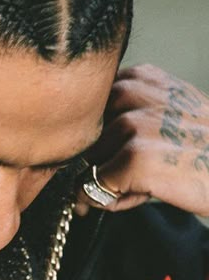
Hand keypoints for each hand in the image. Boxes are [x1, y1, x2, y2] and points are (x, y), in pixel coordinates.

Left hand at [76, 64, 208, 217]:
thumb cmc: (207, 148)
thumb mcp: (171, 111)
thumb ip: (128, 115)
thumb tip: (83, 146)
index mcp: (141, 78)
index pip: (92, 115)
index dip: (107, 140)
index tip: (135, 150)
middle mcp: (133, 94)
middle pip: (87, 141)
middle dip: (107, 161)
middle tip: (148, 168)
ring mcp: (132, 125)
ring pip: (90, 165)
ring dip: (113, 182)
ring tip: (154, 178)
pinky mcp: (133, 157)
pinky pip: (95, 189)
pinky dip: (116, 201)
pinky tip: (150, 192)